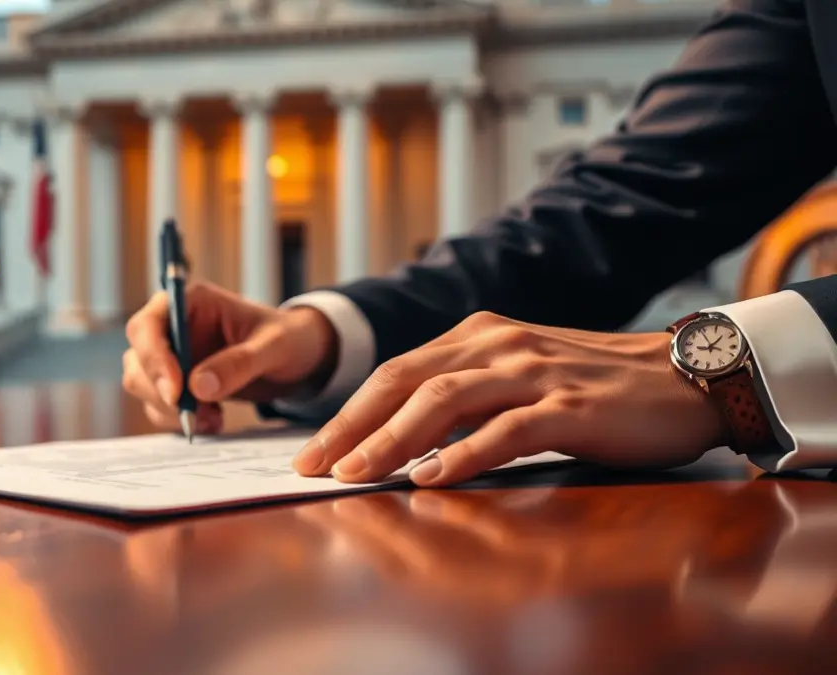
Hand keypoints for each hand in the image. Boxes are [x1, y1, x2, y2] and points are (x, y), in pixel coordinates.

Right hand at [123, 281, 337, 433]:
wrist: (296, 359)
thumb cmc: (287, 338)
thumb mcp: (274, 346)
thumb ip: (239, 362)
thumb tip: (197, 387)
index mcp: (190, 302)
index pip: (147, 326)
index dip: (153, 359)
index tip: (176, 392)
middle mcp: (172, 327)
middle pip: (137, 361)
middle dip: (161, 393)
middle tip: (197, 414)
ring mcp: (170, 356)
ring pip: (142, 387)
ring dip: (171, 411)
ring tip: (214, 418)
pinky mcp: (176, 383)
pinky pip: (159, 407)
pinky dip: (180, 421)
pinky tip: (214, 420)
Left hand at [290, 311, 728, 486]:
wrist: (682, 375)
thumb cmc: (591, 385)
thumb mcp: (515, 377)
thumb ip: (462, 397)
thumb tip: (402, 441)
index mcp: (476, 336)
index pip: (394, 373)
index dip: (348, 412)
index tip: (311, 452)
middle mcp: (496, 345)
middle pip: (404, 382)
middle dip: (352, 427)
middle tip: (313, 467)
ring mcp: (533, 371)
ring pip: (445, 401)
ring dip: (393, 441)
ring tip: (356, 475)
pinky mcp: (571, 405)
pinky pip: (508, 429)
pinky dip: (466, 453)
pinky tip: (433, 478)